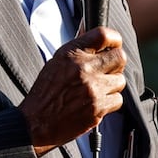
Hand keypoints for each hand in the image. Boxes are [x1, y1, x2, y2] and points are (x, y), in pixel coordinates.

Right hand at [18, 27, 126, 152]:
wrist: (36, 122)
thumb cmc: (45, 94)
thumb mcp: (56, 63)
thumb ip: (78, 51)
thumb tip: (97, 41)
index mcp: (71, 54)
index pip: (103, 35)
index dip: (114, 39)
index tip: (114, 45)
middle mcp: (83, 68)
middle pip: (120, 57)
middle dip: (116, 64)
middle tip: (109, 70)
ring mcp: (92, 88)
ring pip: (120, 80)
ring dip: (112, 85)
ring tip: (96, 90)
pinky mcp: (97, 107)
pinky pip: (118, 100)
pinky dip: (110, 102)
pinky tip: (95, 102)